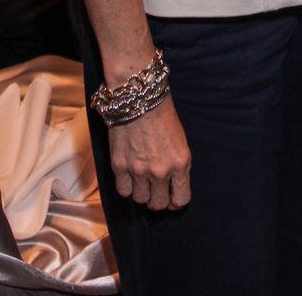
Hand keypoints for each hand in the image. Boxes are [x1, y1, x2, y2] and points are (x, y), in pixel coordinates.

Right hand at [108, 95, 190, 210]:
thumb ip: (177, 164)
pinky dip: (127, 187)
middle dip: (158, 200)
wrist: (140, 97)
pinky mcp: (120, 166)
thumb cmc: (163, 114)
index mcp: (180, 163)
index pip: (181, 199)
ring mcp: (139, 171)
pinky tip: (129, 177)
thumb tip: (172, 183)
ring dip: (141, 193)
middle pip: (158, 204)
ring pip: (140, 200)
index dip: (176, 201)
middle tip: (156, 191)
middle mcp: (160, 171)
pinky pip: (123, 191)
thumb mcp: (180, 140)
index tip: (172, 199)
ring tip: (141, 181)